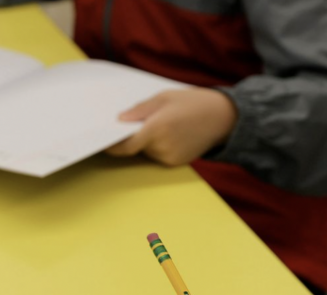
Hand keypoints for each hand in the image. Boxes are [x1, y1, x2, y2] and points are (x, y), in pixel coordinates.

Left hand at [105, 88, 236, 165]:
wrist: (224, 117)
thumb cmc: (193, 102)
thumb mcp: (164, 98)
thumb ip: (140, 110)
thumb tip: (120, 120)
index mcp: (157, 128)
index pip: (126, 145)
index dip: (112, 145)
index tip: (102, 141)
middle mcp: (162, 147)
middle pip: (135, 148)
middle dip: (132, 137)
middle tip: (134, 124)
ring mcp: (170, 158)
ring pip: (146, 152)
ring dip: (146, 142)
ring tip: (161, 126)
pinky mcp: (176, 163)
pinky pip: (157, 156)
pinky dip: (157, 147)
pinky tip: (170, 134)